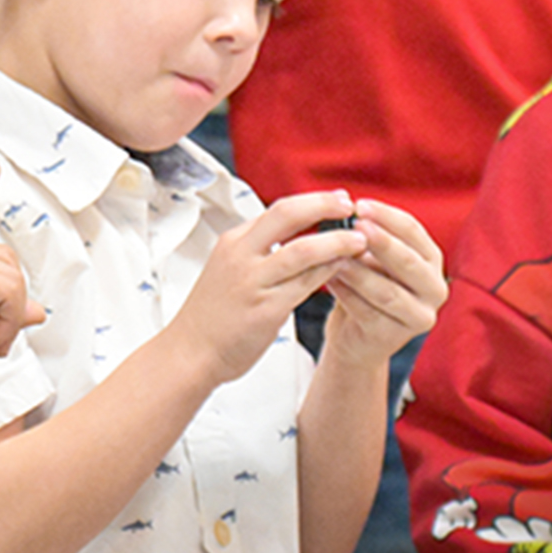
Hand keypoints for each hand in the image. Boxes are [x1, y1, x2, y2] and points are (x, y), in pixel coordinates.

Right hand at [166, 189, 364, 386]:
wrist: (190, 352)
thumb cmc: (212, 316)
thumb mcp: (229, 271)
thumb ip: (259, 253)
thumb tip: (295, 239)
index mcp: (233, 242)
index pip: (278, 209)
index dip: (312, 201)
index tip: (336, 200)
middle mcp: (241, 255)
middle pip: (287, 214)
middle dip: (323, 205)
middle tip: (349, 204)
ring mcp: (253, 281)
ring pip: (303, 249)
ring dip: (337, 241)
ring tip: (361, 239)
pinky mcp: (266, 308)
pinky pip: (306, 284)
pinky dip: (330, 272)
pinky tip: (346, 268)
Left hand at [319, 198, 444, 367]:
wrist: (355, 335)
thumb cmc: (363, 287)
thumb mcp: (370, 258)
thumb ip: (367, 239)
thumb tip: (349, 211)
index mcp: (430, 260)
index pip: (414, 231)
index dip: (386, 216)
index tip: (359, 204)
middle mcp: (435, 289)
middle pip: (408, 262)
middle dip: (380, 241)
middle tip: (354, 225)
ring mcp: (419, 316)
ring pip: (387, 291)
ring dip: (358, 272)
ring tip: (335, 256)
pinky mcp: (394, 337)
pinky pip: (368, 312)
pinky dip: (346, 294)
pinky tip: (327, 281)